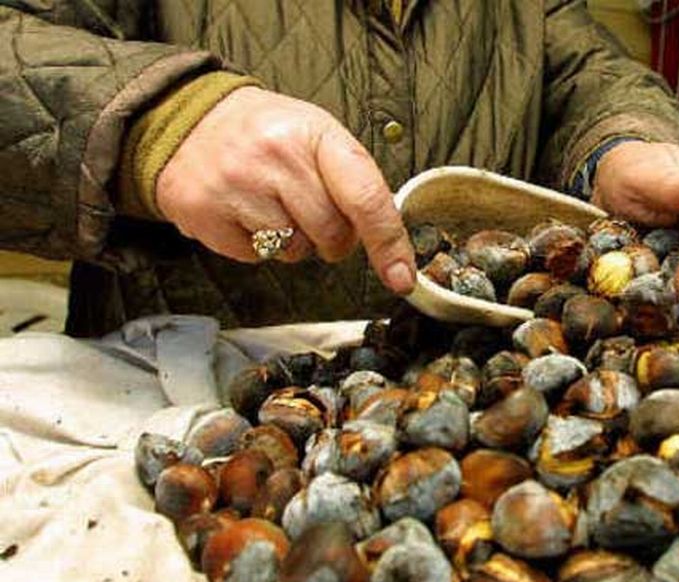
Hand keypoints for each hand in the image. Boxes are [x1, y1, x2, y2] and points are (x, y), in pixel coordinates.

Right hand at [156, 86, 415, 293]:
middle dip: (332, 239)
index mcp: (315, 134)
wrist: (188, 119)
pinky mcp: (204, 212)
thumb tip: (391, 245)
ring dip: (293, 242)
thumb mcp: (317, 136)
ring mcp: (236, 184)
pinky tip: (245, 212)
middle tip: (311, 213)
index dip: (388, 243)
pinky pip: (255, 257)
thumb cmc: (268, 134)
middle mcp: (275, 156)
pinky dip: (257, 245)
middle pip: (331, 234)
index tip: (401, 277)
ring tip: (272, 205)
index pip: (365, 198)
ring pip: (294, 251)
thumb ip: (354, 182)